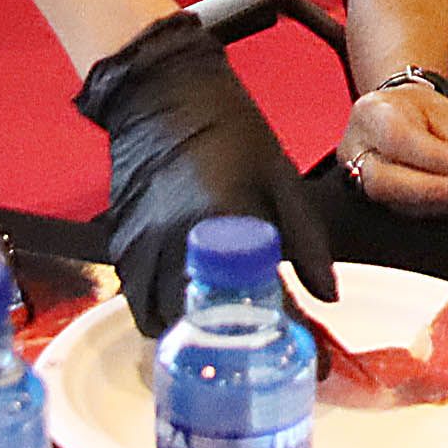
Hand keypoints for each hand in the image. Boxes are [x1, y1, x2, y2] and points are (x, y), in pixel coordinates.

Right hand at [77, 12, 341, 331]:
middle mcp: (177, 244)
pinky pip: (135, 297)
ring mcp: (141, 247)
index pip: (262, 303)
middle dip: (233, 340)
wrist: (164, 94)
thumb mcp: (281, 179)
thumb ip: (306, 242)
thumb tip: (328, 296)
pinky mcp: (119, 244)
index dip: (290, 332)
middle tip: (260, 337)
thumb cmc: (230, 132)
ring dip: (192, 330)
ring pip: (161, 319)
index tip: (311, 353)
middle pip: (202, 325)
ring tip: (220, 325)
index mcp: (227, 225)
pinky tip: (186, 300)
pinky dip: (161, 309)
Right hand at [339, 78, 447, 218]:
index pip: (398, 139)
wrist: (391, 117)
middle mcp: (356, 150)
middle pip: (386, 181)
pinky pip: (408, 210)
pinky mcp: (375, 200)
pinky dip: (441, 207)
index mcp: (370, 114)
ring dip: (443, 202)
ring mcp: (359, 179)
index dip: (436, 158)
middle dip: (434, 189)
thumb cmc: (414, 110)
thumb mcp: (440, 108)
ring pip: (397, 202)